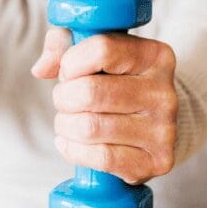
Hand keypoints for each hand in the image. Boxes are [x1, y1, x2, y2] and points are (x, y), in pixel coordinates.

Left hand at [31, 27, 177, 184]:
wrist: (153, 122)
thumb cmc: (115, 81)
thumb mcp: (92, 50)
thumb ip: (62, 45)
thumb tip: (41, 69)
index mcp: (155, 56)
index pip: (102, 50)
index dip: (71, 62)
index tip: (68, 71)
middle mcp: (164, 92)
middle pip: (90, 92)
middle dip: (63, 97)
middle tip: (65, 100)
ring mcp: (164, 130)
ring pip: (90, 127)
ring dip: (65, 125)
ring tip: (69, 121)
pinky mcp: (157, 162)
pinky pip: (101, 158)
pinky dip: (74, 150)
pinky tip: (71, 142)